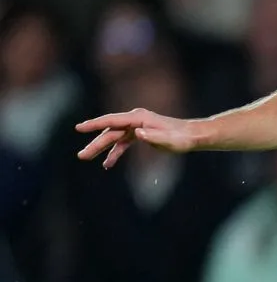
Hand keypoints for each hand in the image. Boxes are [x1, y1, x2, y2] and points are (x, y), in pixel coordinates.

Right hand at [75, 109, 200, 168]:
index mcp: (139, 118)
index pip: (112, 121)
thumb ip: (153, 136)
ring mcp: (136, 126)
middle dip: (95, 144)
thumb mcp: (169, 140)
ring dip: (102, 149)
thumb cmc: (182, 138)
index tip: (79, 128)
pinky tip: (108, 164)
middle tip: (82, 156)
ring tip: (88, 159)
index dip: (94, 124)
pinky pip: (123, 143)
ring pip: (114, 138)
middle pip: (110, 132)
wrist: (192, 136)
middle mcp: (135, 120)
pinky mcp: (139, 134)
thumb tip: (137, 133)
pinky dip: (115, 152)